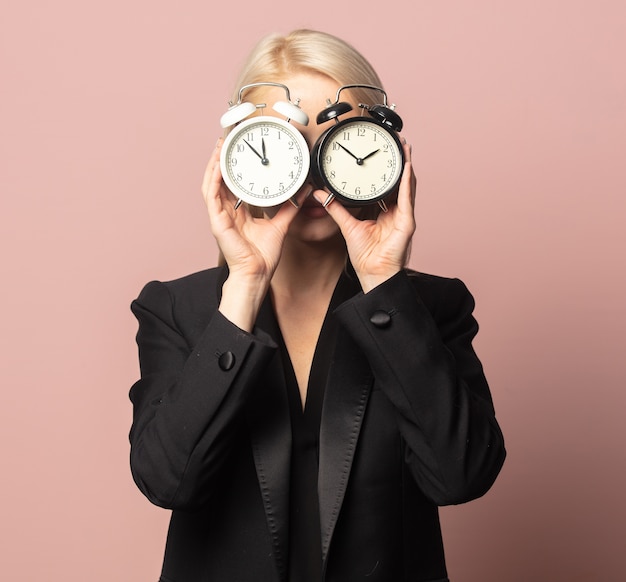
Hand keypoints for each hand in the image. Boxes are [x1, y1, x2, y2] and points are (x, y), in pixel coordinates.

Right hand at [201, 139, 305, 328]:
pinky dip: (214, 178)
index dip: (236, 166)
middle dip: (223, 158)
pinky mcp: (217, 221)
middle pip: (221, 179)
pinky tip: (218, 164)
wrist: (257, 273)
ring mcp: (220, 215)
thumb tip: (303, 191)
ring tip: (220, 145)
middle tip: (228, 139)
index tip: (241, 150)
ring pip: (213, 183)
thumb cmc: (263, 256)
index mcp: (239, 212)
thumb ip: (290, 206)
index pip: (235, 183)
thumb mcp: (281, 224)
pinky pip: (212, 195)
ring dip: (215, 163)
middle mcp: (227, 211)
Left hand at [313, 140, 415, 292]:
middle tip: (397, 142)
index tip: (380, 152)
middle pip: (399, 182)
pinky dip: (407, 182)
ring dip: (406, 166)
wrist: (373, 273)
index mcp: (383, 211)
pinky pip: (407, 199)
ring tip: (405, 148)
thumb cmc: (365, 256)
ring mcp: (403, 216)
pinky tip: (406, 168)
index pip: (385, 185)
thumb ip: (335, 207)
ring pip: (407, 186)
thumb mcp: (347, 225)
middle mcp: (396, 211)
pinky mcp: (407, 223)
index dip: (384, 169)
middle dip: (399, 162)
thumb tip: (320, 194)